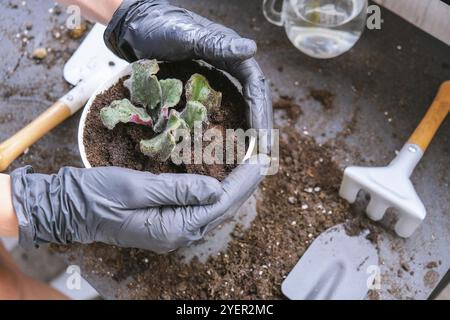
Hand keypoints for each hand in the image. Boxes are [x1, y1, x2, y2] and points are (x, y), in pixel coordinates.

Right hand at [10, 158, 267, 252]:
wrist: (70, 207)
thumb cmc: (99, 194)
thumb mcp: (138, 187)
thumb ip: (178, 190)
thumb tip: (216, 189)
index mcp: (172, 228)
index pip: (219, 204)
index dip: (243, 182)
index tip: (262, 162)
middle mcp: (177, 234)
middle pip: (220, 208)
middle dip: (242, 185)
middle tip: (261, 161)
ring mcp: (172, 230)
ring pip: (211, 208)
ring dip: (231, 187)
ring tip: (249, 167)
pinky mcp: (166, 222)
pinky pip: (198, 208)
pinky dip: (213, 191)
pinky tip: (222, 179)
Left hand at [104, 0, 272, 148]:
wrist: (136, 25)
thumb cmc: (160, 26)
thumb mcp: (188, 36)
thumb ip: (218, 44)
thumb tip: (252, 50)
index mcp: (233, 55)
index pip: (256, 88)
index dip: (261, 114)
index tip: (261, 139)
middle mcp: (230, 68)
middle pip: (252, 101)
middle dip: (259, 128)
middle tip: (260, 157)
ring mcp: (217, 79)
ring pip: (240, 107)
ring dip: (246, 131)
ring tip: (248, 158)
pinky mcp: (202, 88)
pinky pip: (221, 110)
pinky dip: (227, 128)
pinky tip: (225, 146)